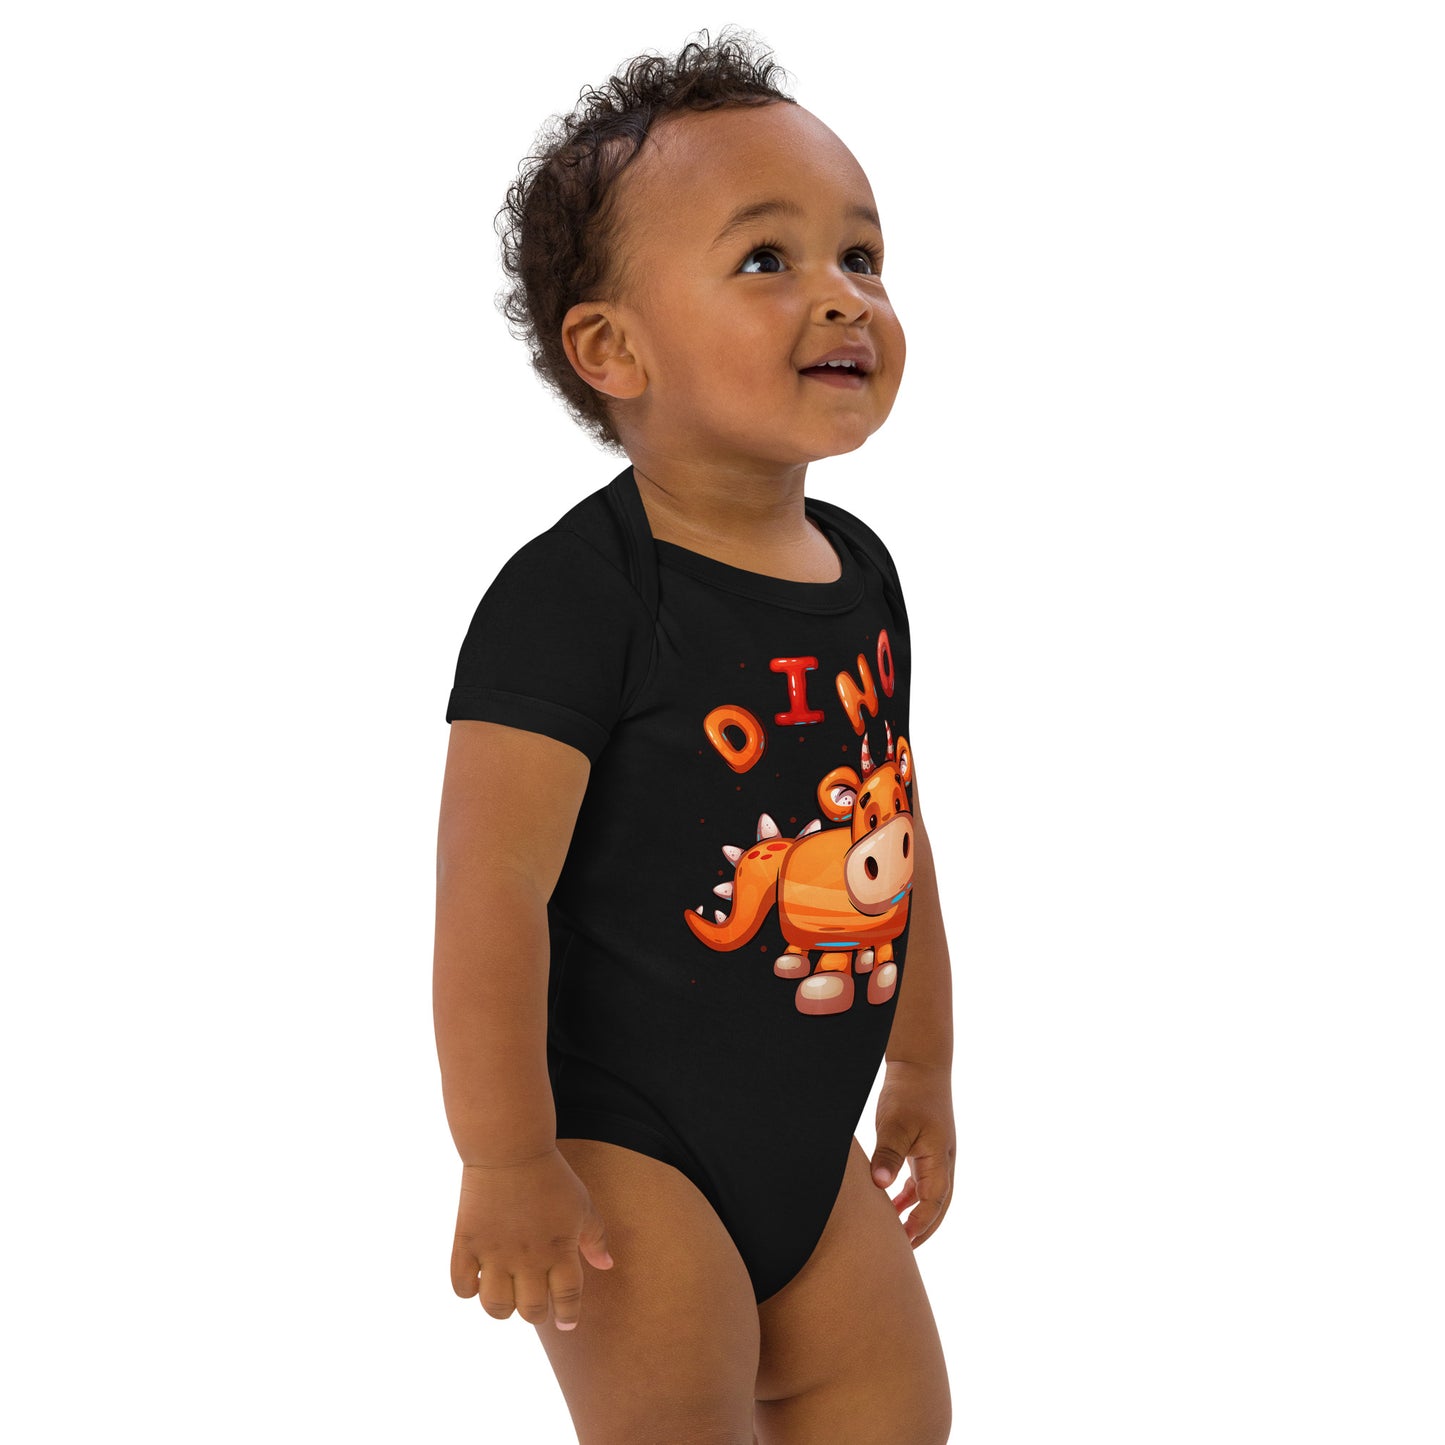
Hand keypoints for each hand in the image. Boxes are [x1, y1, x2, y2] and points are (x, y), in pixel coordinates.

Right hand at [450, 1148, 613, 1330]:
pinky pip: (462, 1287)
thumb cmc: (552, 1176)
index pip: (567, 1300)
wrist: (510, 1148)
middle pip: (531, 1311)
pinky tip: (478, 1278)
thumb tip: (606, 1266)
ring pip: (496, 1308)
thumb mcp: (582, 1205)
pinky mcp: (467, 1243)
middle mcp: (528, 1258)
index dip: (568, 1316)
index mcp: (560, 1250)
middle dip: (535, 1312)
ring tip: (505, 1293)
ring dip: (502, 1308)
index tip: (566, 1322)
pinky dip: (468, 1290)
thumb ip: (595, 1239)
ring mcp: (495, 1253)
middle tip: (534, 1302)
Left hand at [869, 1060, 955, 1246]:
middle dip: (923, 1228)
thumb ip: (888, 1155)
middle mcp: (943, 1161)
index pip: (932, 1203)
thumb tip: (880, 1186)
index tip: (903, 1243)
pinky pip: (922, 1180)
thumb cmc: (908, 1093)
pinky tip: (894, 1203)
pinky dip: (911, 1195)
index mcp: (939, 1160)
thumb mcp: (895, 1125)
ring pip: (931, 1194)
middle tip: (904, 1250)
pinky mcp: (927, 1147)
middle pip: (938, 1206)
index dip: (919, 1225)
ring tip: (898, 1234)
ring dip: (917, 1214)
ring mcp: (937, 1155)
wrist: (920, 1064)